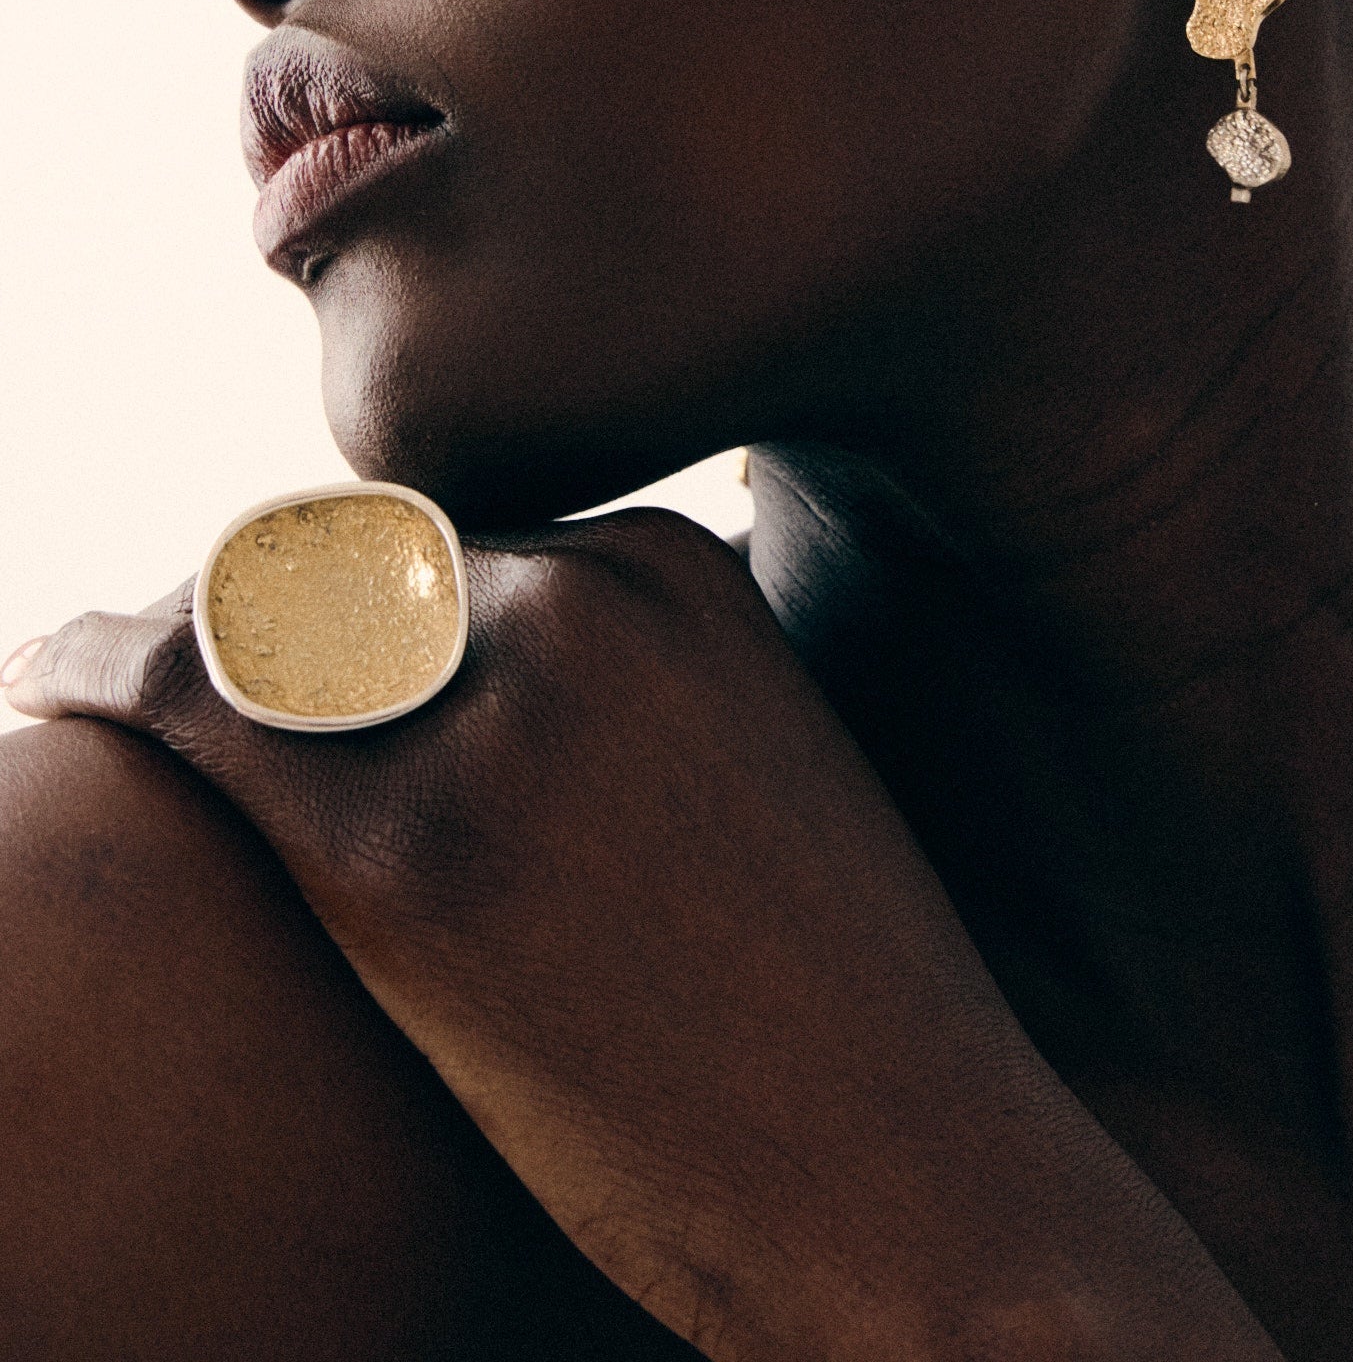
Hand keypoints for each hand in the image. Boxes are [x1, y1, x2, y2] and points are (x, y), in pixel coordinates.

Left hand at [12, 510, 1281, 1361]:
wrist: (913, 1175)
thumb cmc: (828, 997)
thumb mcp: (740, 773)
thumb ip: (623, 682)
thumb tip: (458, 660)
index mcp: (681, 563)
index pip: (443, 530)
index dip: (335, 582)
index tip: (264, 620)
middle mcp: (597, 596)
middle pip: (341, 558)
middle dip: (243, 604)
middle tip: (144, 649)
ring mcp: (513, 715)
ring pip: (250, 612)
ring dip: (153, 632)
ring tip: (89, 664)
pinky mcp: (421, 857)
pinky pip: (194, 712)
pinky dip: (97, 678)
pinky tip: (47, 680)